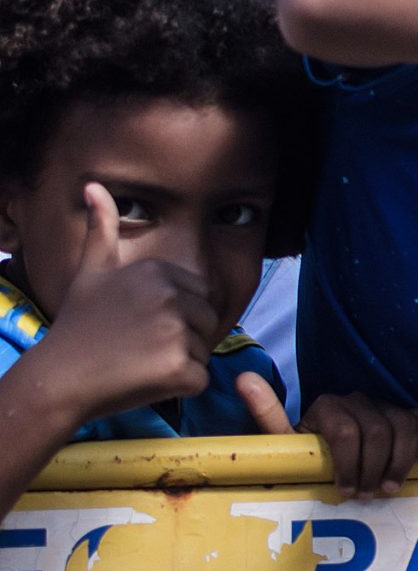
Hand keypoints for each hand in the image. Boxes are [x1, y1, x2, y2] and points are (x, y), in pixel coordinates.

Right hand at [26, 186, 219, 424]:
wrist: (58, 377)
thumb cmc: (78, 325)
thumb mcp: (90, 270)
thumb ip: (100, 228)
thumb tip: (93, 185)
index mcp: (159, 272)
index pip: (200, 296)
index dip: (175, 315)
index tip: (138, 324)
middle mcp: (171, 297)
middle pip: (206, 322)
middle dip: (181, 338)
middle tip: (138, 346)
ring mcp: (176, 333)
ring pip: (204, 349)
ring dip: (180, 361)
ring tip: (138, 361)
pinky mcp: (179, 369)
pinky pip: (199, 378)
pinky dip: (178, 385)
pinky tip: (144, 380)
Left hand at [238, 377, 417, 497]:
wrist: (327, 454)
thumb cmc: (305, 455)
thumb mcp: (282, 443)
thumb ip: (267, 415)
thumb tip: (244, 378)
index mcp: (327, 406)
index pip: (346, 432)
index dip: (350, 465)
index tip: (347, 492)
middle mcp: (357, 399)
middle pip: (378, 431)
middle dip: (375, 468)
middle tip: (369, 495)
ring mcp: (384, 405)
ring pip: (404, 425)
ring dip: (400, 461)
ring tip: (391, 487)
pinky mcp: (406, 413)